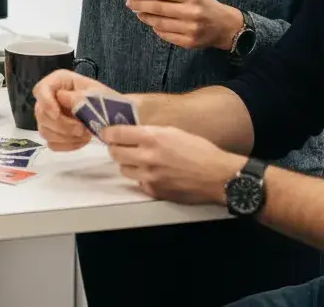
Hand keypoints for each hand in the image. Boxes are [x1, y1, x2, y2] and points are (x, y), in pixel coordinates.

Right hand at [33, 69, 112, 150]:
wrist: (114, 116)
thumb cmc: (105, 99)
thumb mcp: (96, 94)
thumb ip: (78, 96)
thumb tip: (60, 97)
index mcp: (59, 82)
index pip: (41, 89)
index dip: (45, 102)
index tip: (56, 114)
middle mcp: (50, 98)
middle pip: (41, 114)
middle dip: (61, 125)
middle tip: (82, 129)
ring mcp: (50, 117)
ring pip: (45, 131)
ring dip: (65, 137)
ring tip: (85, 134)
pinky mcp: (54, 133)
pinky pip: (53, 143)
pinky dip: (67, 145)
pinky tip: (82, 140)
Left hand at [103, 124, 242, 204]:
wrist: (217, 176)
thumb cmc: (199, 150)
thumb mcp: (173, 131)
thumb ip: (149, 132)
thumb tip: (131, 132)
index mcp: (152, 137)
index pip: (116, 134)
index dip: (108, 132)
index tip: (107, 132)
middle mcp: (147, 157)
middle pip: (115, 153)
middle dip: (115, 148)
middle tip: (120, 145)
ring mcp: (149, 176)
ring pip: (123, 169)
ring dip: (127, 163)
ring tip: (137, 159)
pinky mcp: (154, 191)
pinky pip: (137, 183)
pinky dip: (140, 177)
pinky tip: (152, 172)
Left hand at [128, 0, 243, 50]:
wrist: (226, 27)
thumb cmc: (206, 6)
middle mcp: (192, 12)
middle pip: (158, 8)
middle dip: (140, 4)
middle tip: (130, 2)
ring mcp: (190, 29)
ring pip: (159, 23)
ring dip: (146, 17)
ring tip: (139, 13)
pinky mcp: (189, 42)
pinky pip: (166, 35)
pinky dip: (156, 28)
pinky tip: (153, 23)